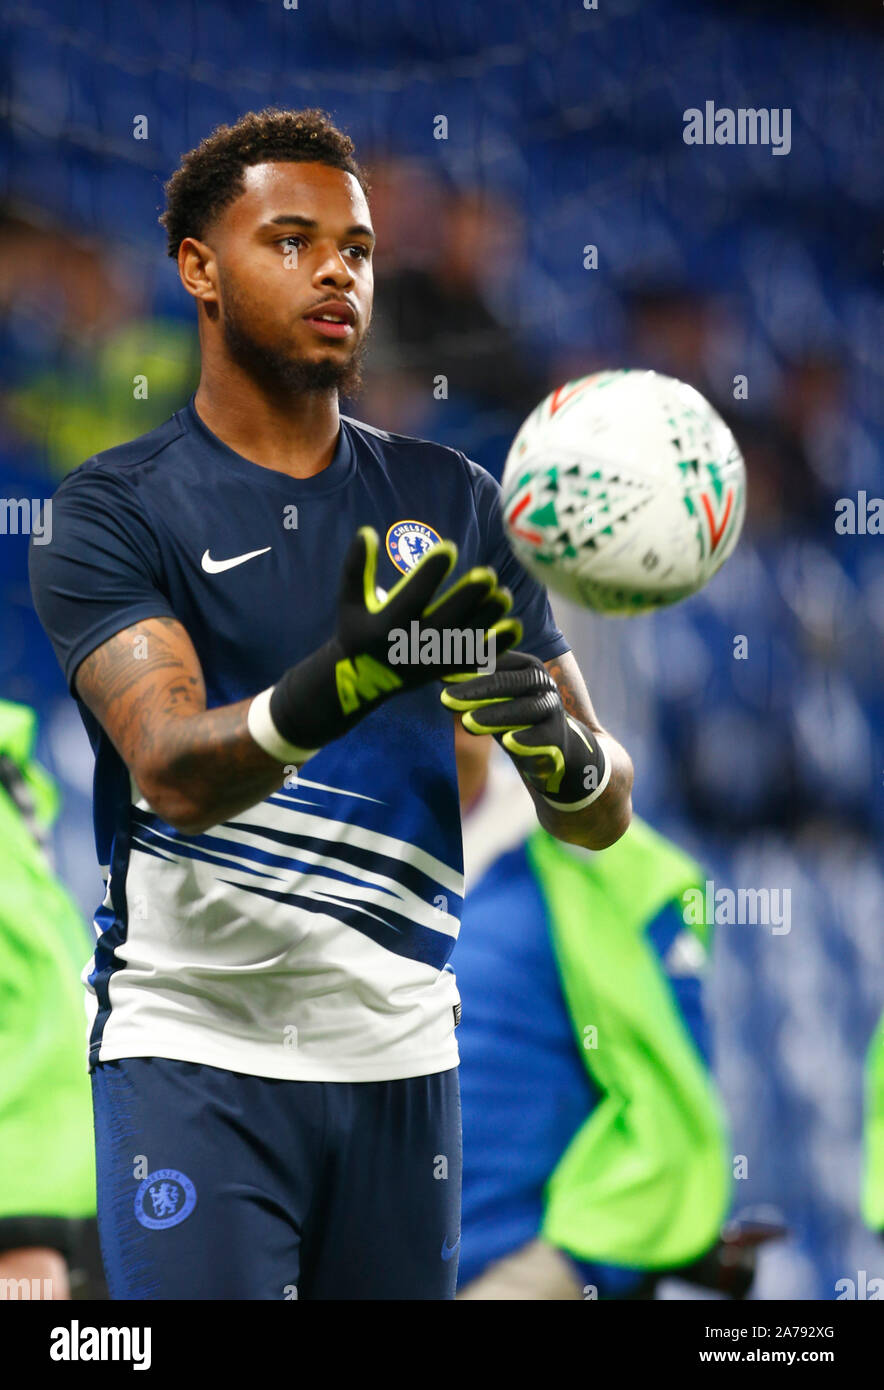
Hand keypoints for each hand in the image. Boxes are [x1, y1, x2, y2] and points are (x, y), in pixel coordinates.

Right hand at [261, 527, 521, 752]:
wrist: (363, 680)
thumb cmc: (357, 630)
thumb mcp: (349, 600)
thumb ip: (356, 567)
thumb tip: (367, 531)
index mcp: (387, 626)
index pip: (413, 596)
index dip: (431, 571)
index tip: (450, 547)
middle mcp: (412, 645)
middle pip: (446, 620)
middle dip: (468, 597)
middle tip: (488, 574)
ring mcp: (431, 661)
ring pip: (466, 639)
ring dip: (487, 618)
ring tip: (504, 594)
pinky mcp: (445, 670)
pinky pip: (475, 658)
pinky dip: (497, 645)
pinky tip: (514, 624)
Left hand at [440, 650, 608, 809]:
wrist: (558, 749)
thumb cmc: (515, 716)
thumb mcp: (494, 697)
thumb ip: (470, 683)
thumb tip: (430, 666)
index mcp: (524, 665)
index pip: (493, 660)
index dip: (466, 664)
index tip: (438, 668)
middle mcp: (541, 681)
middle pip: (506, 682)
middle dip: (474, 690)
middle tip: (445, 699)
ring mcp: (551, 708)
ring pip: (523, 709)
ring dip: (495, 715)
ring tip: (468, 724)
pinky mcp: (557, 736)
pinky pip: (541, 737)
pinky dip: (526, 740)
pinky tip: (509, 742)